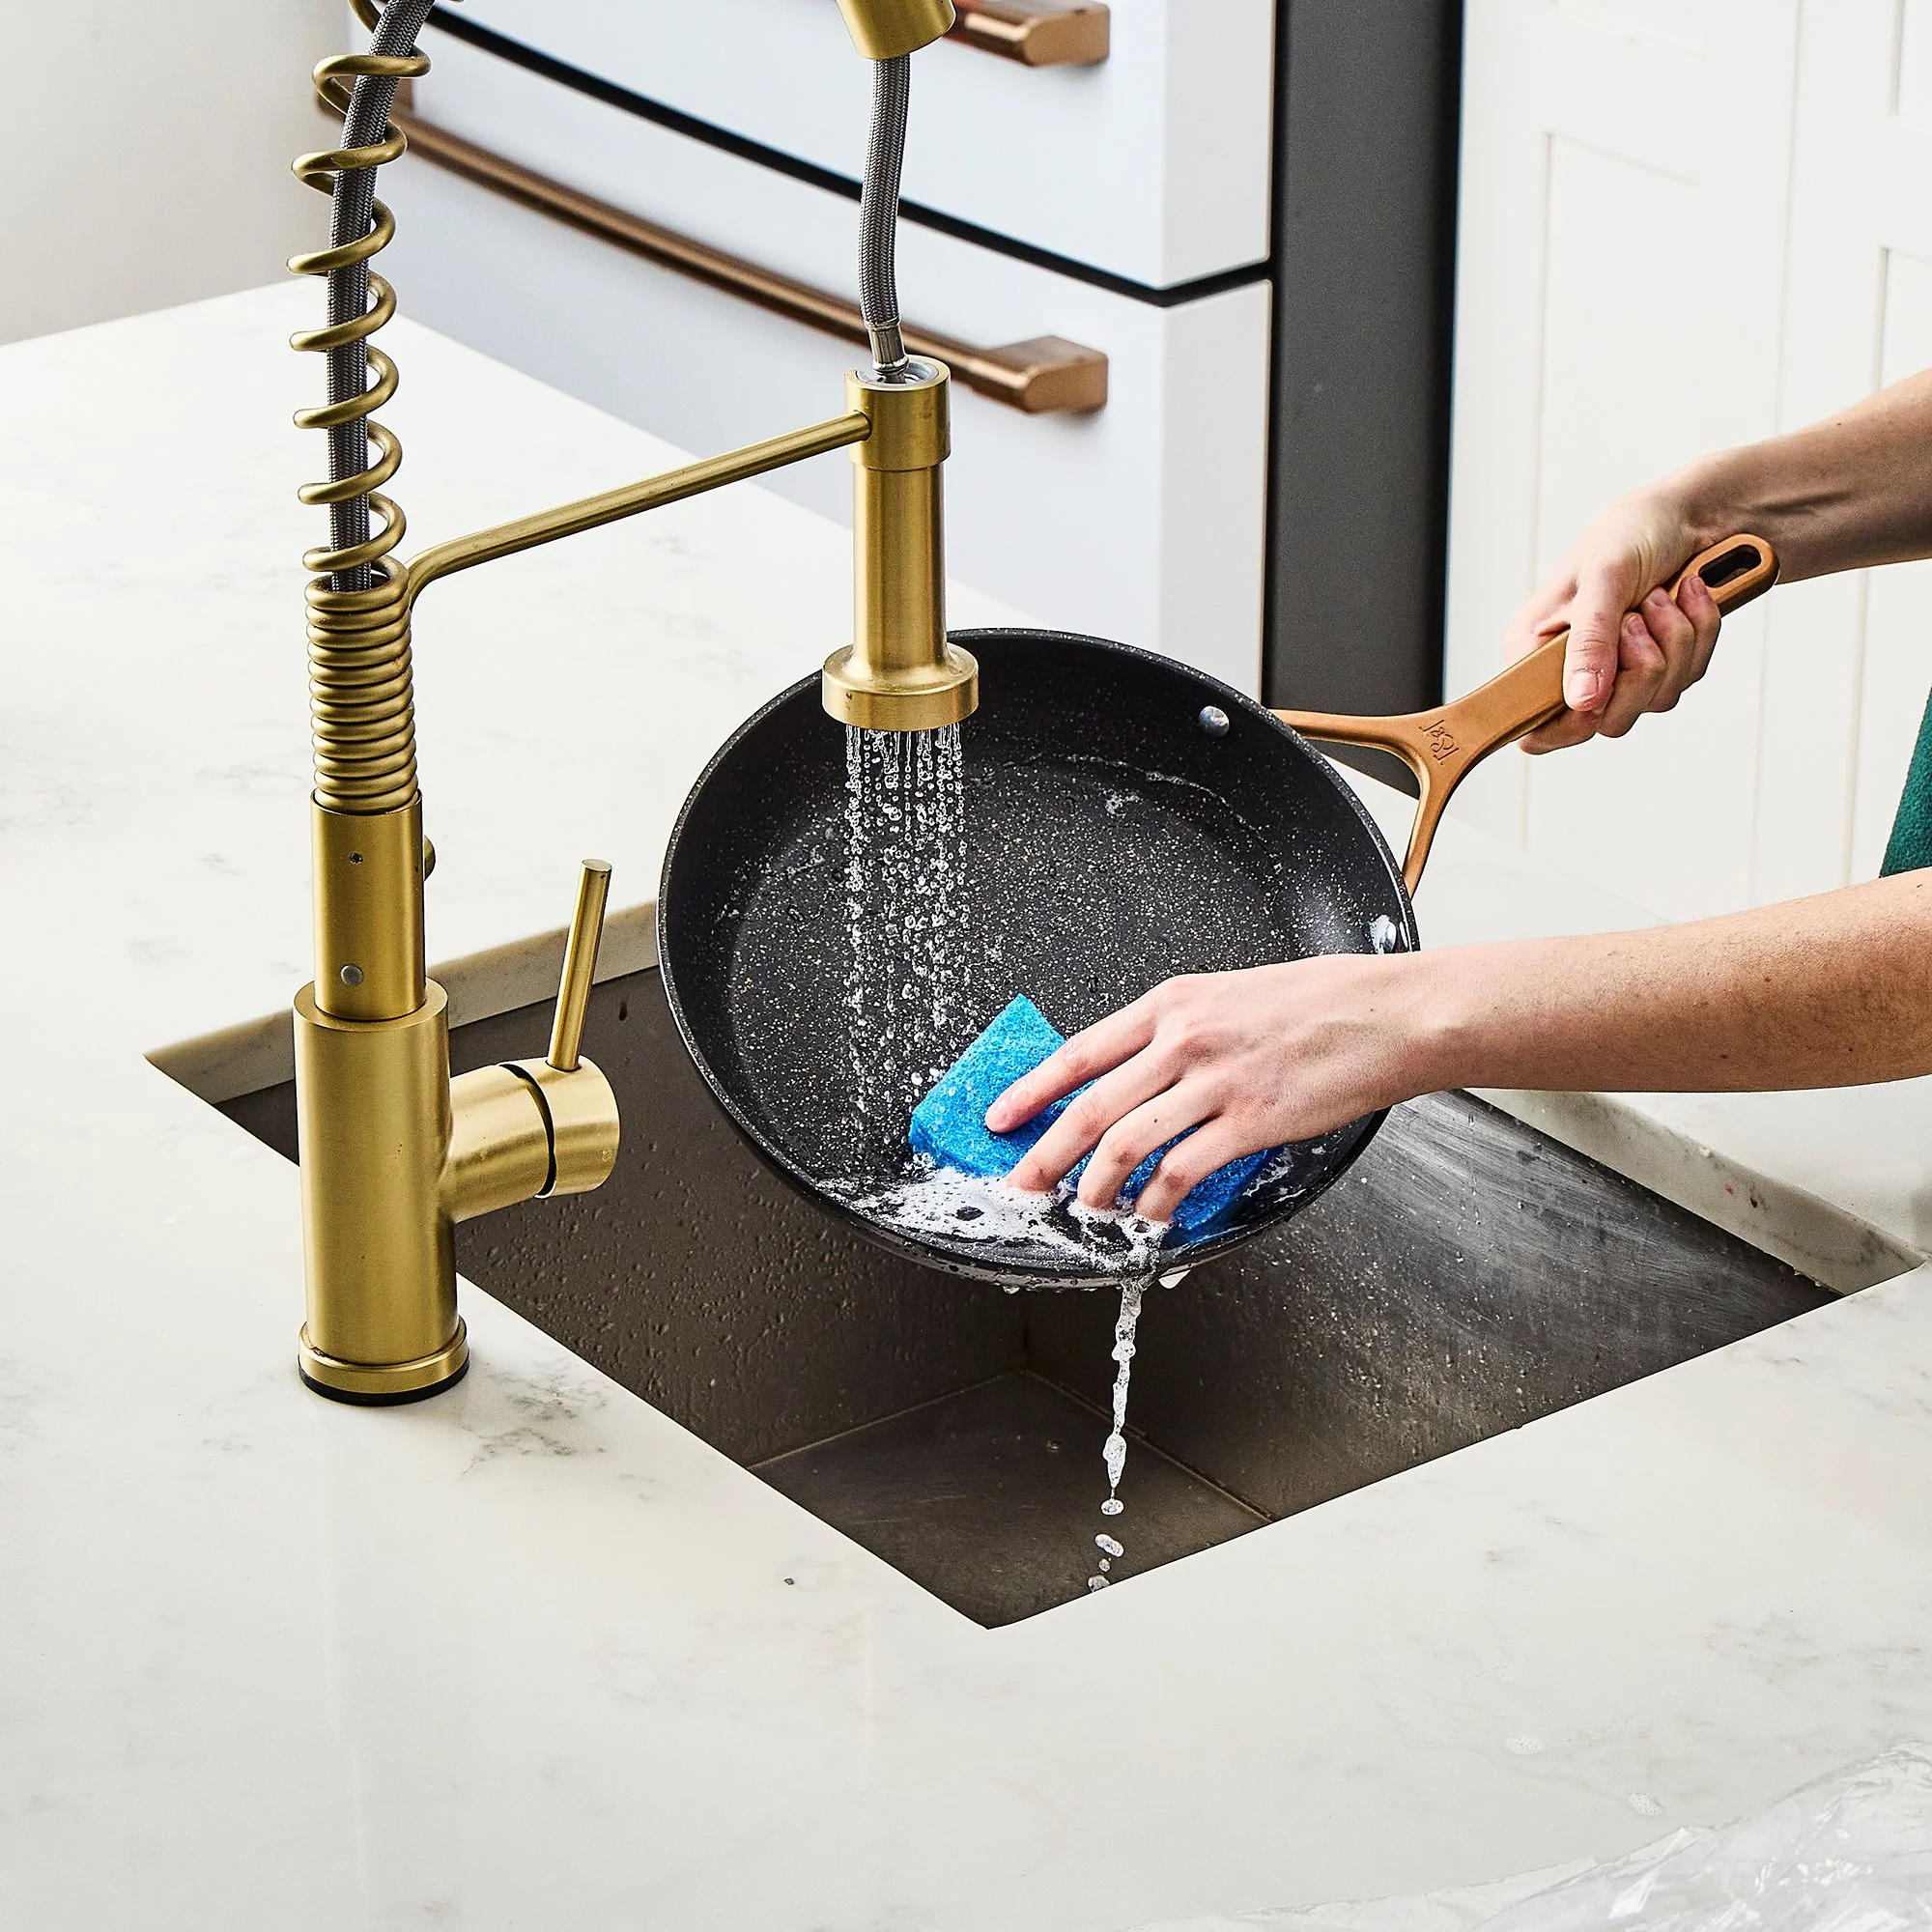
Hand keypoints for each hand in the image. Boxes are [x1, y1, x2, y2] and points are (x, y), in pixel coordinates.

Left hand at [983, 957, 1439, 1222]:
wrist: (1391, 1013)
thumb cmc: (1323, 1001)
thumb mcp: (1232, 995)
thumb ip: (1181, 1029)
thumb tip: (1137, 1071)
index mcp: (1174, 1003)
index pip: (1081, 1051)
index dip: (1032, 1089)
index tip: (1002, 1116)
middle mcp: (1184, 1038)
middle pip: (1090, 1106)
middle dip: (1045, 1153)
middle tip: (1020, 1184)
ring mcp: (1215, 1081)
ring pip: (1126, 1143)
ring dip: (1095, 1188)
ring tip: (1084, 1212)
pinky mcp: (1250, 1121)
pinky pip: (1182, 1171)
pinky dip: (1158, 1202)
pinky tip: (1152, 1217)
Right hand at [1512, 489, 1725, 753]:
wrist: (1693, 514)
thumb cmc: (1632, 532)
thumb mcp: (1604, 580)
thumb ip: (1589, 642)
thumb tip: (1581, 700)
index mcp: (1533, 650)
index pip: (1534, 725)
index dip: (1566, 725)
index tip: (1597, 698)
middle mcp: (1570, 668)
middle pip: (1604, 721)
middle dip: (1639, 668)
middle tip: (1638, 618)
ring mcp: (1617, 671)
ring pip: (1652, 700)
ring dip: (1674, 643)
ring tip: (1665, 595)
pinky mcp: (1658, 666)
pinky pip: (1685, 679)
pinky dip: (1697, 636)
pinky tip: (1687, 599)